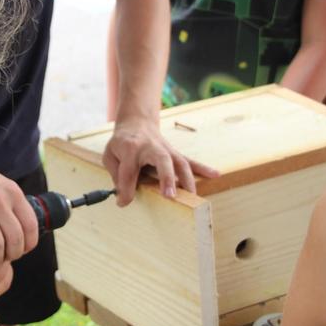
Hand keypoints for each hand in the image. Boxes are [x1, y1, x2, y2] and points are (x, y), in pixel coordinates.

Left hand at [103, 117, 218, 205]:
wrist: (137, 123)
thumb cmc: (122, 143)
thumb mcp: (110, 155)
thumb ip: (116, 175)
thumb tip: (124, 198)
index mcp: (130, 147)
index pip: (128, 170)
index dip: (126, 188)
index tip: (124, 202)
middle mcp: (151, 147)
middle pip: (161, 160)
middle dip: (166, 178)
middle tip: (169, 195)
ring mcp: (166, 150)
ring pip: (179, 162)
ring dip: (186, 180)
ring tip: (191, 197)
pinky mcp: (175, 154)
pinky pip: (190, 161)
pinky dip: (203, 168)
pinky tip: (215, 175)